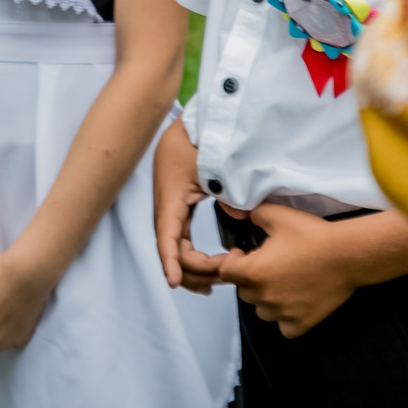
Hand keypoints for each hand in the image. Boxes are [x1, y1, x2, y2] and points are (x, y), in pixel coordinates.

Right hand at [152, 119, 226, 292]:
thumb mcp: (214, 164)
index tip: (174, 280)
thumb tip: (242, 214)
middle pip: (172, 252)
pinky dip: (192, 259)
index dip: (169, 261)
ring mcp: (172, 212)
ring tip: (218, 282)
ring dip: (193, 269)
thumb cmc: (199, 142)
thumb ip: (228, 188)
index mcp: (170, 200)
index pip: (166, 238)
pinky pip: (181, 242)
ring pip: (176, 251)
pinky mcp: (179, 211)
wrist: (189, 126)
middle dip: (193, 270)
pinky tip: (209, 270)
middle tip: (225, 276)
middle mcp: (166, 210)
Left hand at [216, 203, 360, 337]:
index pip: (225, 272)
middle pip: (243, 292)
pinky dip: (286, 317)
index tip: (245, 253)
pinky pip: (284, 327)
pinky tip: (296, 301)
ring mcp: (282, 313)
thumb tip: (245, 216)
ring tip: (283, 282)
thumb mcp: (278, 216)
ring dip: (266, 299)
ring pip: (262, 310)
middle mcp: (264, 297)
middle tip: (269, 265)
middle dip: (250, 278)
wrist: (347, 255)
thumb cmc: (313, 235)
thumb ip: (255, 214)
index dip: (233, 261)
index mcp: (254, 272)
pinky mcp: (301, 323)